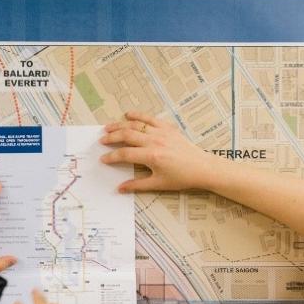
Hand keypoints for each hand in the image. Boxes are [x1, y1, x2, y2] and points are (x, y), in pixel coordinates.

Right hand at [99, 110, 217, 192]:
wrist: (202, 168)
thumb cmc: (182, 177)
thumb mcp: (158, 184)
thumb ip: (137, 185)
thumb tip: (120, 188)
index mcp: (151, 156)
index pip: (125, 154)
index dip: (112, 156)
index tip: (103, 159)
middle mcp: (155, 141)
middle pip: (126, 136)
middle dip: (112, 137)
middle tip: (102, 140)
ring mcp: (161, 133)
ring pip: (135, 125)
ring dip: (120, 125)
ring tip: (108, 127)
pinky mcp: (168, 128)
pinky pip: (150, 118)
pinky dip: (138, 115)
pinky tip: (128, 114)